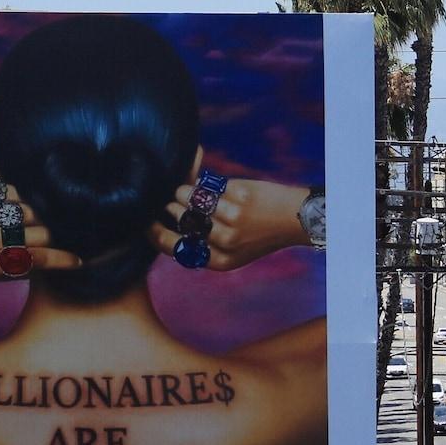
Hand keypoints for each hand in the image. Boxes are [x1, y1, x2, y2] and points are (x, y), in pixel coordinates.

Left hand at [0, 186, 81, 280]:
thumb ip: (18, 268)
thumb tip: (53, 261)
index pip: (33, 260)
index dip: (59, 260)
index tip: (76, 260)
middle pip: (39, 234)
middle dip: (47, 236)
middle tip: (46, 237)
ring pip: (28, 212)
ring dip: (32, 217)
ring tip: (24, 221)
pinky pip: (12, 193)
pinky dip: (17, 198)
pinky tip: (11, 205)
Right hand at [151, 179, 310, 270]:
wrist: (297, 218)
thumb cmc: (260, 232)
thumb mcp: (233, 250)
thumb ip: (203, 241)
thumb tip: (158, 225)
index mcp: (221, 260)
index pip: (175, 248)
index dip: (155, 232)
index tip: (148, 221)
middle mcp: (226, 242)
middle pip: (180, 218)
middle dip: (172, 206)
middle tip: (175, 200)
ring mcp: (234, 218)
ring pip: (190, 197)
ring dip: (185, 190)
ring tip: (191, 190)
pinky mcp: (240, 197)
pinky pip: (209, 185)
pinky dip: (207, 183)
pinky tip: (215, 187)